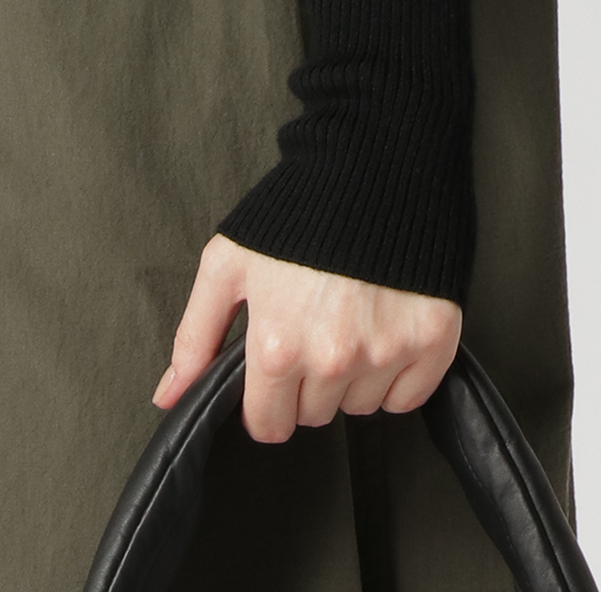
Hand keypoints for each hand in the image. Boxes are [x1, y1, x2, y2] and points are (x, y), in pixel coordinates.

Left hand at [154, 235, 461, 442]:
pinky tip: (384, 331)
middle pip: (314, 416)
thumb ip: (196, 336)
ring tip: (350, 320)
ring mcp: (385, 352)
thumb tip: (169, 396)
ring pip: (358, 407)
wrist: (377, 156)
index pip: (268, 426)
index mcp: (278, 349)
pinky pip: (406, 397)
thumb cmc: (297, 207)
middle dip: (308, 384)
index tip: (275, 375)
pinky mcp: (431, 340)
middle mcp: (333, 360)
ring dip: (352, 379)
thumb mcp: (229, 264)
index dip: (266, 404)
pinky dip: (396, 377)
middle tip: (314, 328)